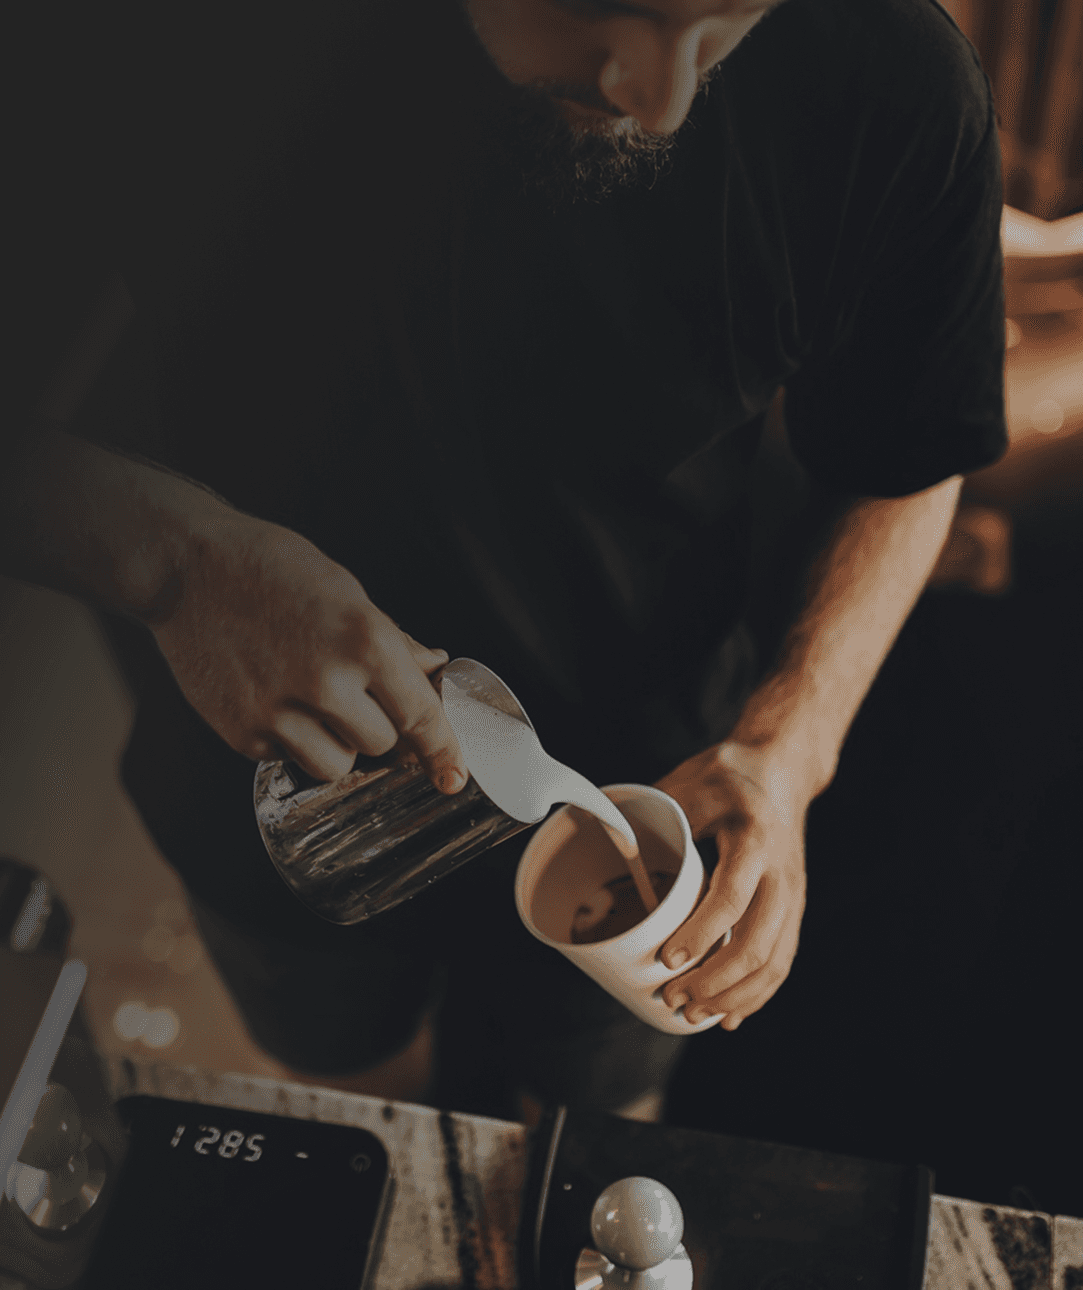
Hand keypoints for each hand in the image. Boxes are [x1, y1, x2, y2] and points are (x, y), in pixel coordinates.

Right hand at [149, 505, 467, 787]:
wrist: (184, 567)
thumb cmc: (270, 569)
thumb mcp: (345, 591)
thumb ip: (392, 641)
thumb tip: (434, 668)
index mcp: (363, 639)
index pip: (420, 714)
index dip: (442, 750)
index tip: (454, 775)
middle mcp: (326, 681)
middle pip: (382, 745)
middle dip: (376, 725)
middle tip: (352, 692)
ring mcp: (280, 712)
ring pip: (338, 765)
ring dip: (336, 743)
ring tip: (311, 699)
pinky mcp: (242, 733)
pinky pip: (290, 760)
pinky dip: (291, 739)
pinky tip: (273, 695)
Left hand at [655, 743, 808, 1029]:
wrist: (782, 768)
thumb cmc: (727, 775)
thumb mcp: (688, 783)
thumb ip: (651, 813)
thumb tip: (602, 842)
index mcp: (754, 839)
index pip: (731, 898)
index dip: (701, 934)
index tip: (667, 958)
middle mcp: (781, 873)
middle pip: (757, 943)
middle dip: (713, 981)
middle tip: (671, 997)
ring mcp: (793, 894)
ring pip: (773, 962)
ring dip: (733, 996)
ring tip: (693, 1014)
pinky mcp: (794, 908)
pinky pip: (782, 960)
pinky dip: (756, 995)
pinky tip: (729, 1015)